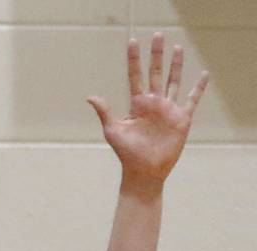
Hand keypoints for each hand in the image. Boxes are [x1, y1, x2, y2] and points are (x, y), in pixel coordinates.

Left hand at [88, 33, 207, 185]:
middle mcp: (153, 103)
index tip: (132, 42)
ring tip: (177, 48)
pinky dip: (199, 88)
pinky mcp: (181, 119)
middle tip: (158, 36)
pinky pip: (192, 99)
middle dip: (156, 54)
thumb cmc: (127, 153)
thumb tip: (90, 97)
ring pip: (173, 81)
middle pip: (155, 73)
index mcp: (137, 104)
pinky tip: (203, 75)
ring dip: (175, 66)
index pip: (135, 76)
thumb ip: (104, 112)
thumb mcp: (113, 130)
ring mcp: (168, 109)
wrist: (144, 172)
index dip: (134, 59)